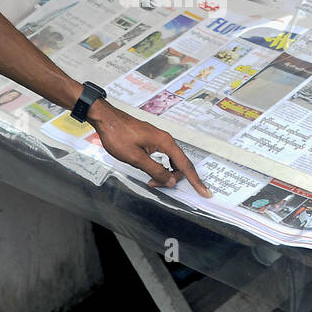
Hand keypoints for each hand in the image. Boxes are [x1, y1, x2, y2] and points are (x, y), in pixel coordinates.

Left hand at [86, 99, 211, 197]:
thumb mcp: (136, 158)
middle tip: (155, 185)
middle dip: (173, 178)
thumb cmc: (118, 135)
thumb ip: (155, 170)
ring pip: (171, 160)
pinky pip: (163, 156)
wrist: (106, 119)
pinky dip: (161, 166)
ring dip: (165, 173)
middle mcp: (165, 139)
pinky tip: (152, 171)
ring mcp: (159, 139)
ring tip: (151, 181)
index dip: (196, 180)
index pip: (185, 165)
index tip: (205, 192)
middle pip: (179, 163)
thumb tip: (171, 181)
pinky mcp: (152, 140)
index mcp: (165, 142)